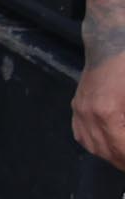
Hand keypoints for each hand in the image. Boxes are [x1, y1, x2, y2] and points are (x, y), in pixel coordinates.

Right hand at [78, 54, 124, 169]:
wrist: (112, 38)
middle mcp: (88, 114)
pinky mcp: (77, 104)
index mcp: (107, 112)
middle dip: (122, 160)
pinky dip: (95, 145)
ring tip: (123, 159)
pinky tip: (107, 147)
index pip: (121, 146)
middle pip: (106, 151)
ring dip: (111, 156)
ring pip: (92, 146)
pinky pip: (81, 134)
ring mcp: (79, 109)